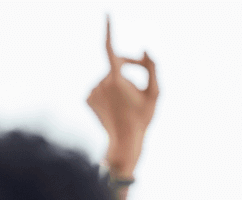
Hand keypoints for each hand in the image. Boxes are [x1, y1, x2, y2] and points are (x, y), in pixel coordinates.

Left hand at [87, 16, 158, 176]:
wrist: (124, 142)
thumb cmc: (142, 118)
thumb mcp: (155, 94)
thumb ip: (151, 69)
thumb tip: (144, 50)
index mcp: (116, 78)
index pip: (110, 48)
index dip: (108, 30)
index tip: (107, 15)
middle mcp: (100, 82)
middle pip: (115, 67)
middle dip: (128, 70)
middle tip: (141, 87)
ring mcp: (92, 91)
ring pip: (108, 79)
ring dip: (118, 85)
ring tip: (126, 105)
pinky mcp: (86, 99)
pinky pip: (99, 89)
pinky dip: (108, 93)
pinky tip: (114, 108)